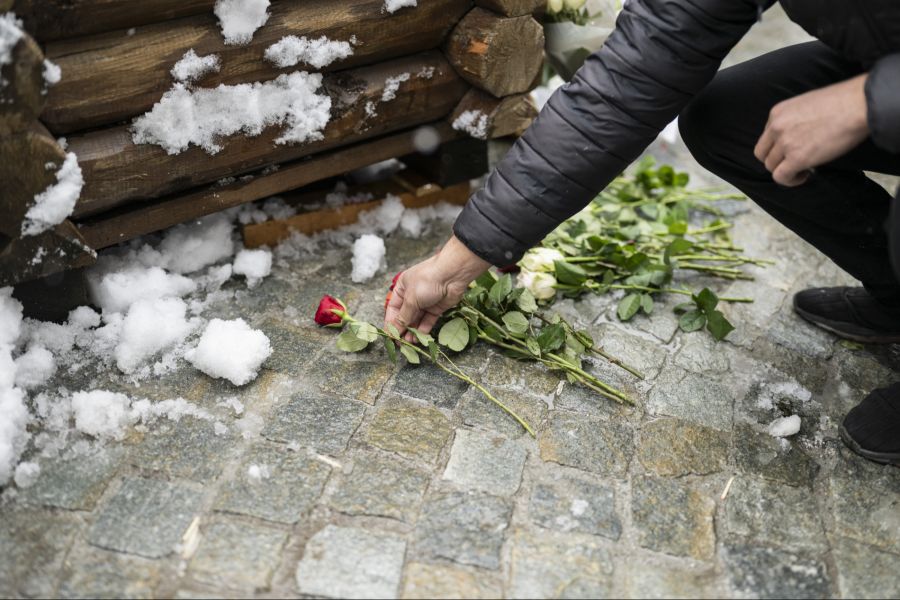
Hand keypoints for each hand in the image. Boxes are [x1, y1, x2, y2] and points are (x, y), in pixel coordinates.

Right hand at [385, 235, 489, 341]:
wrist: (452, 274)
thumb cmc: (427, 280)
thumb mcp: (411, 299)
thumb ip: (403, 317)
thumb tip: (394, 331)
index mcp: (402, 288)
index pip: (392, 309)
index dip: (391, 323)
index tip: (390, 336)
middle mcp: (412, 296)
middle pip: (404, 316)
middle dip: (402, 329)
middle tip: (401, 343)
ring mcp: (425, 302)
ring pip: (416, 320)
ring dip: (412, 331)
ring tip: (410, 342)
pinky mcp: (436, 308)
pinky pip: (427, 321)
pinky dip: (423, 330)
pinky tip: (420, 338)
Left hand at [754, 74, 869, 185]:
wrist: (858, 104)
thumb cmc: (842, 101)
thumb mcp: (807, 104)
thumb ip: (795, 119)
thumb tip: (798, 135)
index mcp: (777, 112)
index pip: (766, 137)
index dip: (778, 147)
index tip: (794, 148)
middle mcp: (776, 127)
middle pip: (763, 154)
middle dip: (777, 160)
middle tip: (796, 161)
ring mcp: (785, 143)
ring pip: (771, 166)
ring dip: (786, 170)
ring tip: (805, 168)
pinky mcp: (797, 158)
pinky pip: (781, 177)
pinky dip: (790, 180)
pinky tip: (805, 175)